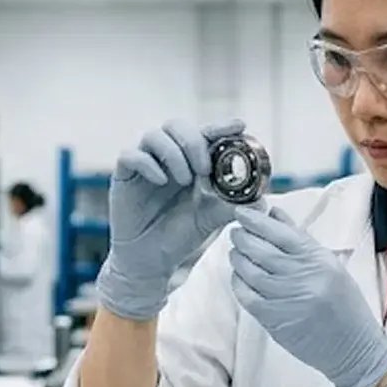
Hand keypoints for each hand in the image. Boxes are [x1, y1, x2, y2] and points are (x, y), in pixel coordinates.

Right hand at [95, 119, 243, 320]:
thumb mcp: (211, 219)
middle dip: (194, 141)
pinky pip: (130, 155)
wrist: (151, 261)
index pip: (204, 133)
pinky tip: (161, 181)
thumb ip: (232, 206)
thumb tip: (263, 201)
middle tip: (204, 168)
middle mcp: (166, 157)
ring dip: (173, 153)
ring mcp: (144, 165)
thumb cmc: (180, 236)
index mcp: (190, 161)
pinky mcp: (123, 176)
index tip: (240, 126)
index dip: (220, 126)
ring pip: (153, 135)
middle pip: (176, 125)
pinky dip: (148, 163)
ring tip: (184, 180)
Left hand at [228, 205, 386, 386]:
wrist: (352, 347)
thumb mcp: (329, 265)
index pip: (280, 232)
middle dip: (243, 237)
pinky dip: (238, 283)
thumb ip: (300, 239)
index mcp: (319, 260)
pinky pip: (247, 296)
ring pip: (250, 271)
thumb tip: (273, 214)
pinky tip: (238, 276)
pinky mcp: (274, 320)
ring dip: (238, 258)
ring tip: (236, 251)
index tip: (243, 212)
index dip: (256, 220)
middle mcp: (302, 278)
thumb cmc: (344, 304)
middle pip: (261, 250)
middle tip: (236, 231)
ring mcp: (286, 299)